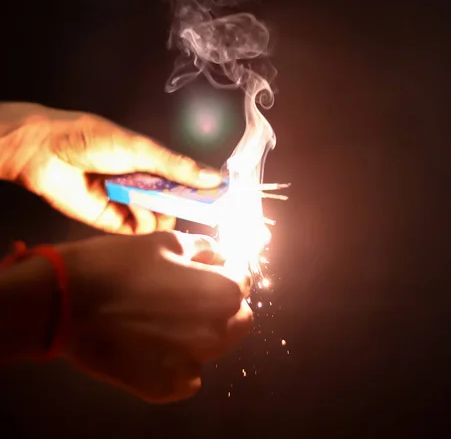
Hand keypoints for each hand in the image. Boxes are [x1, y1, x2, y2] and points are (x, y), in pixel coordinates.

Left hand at [0, 102, 221, 232]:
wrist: (48, 153)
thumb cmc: (94, 140)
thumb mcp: (140, 148)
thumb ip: (176, 166)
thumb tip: (214, 177)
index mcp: (153, 164)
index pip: (187, 180)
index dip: (203, 189)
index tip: (221, 198)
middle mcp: (145, 186)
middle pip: (177, 203)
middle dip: (184, 204)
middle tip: (191, 204)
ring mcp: (130, 205)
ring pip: (161, 219)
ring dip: (159, 212)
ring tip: (146, 198)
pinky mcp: (114, 223)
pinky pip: (139, 231)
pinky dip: (141, 221)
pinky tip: (132, 206)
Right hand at [59, 231, 252, 402]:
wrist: (67, 301)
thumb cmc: (120, 264)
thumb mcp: (166, 241)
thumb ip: (205, 248)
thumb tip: (223, 255)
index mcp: (222, 294)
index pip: (242, 281)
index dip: (223, 272)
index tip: (201, 271)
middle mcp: (217, 334)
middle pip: (236, 318)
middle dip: (220, 306)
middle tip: (185, 294)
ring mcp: (192, 366)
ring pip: (212, 347)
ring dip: (199, 333)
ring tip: (161, 318)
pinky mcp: (167, 390)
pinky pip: (186, 373)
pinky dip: (175, 360)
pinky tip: (148, 343)